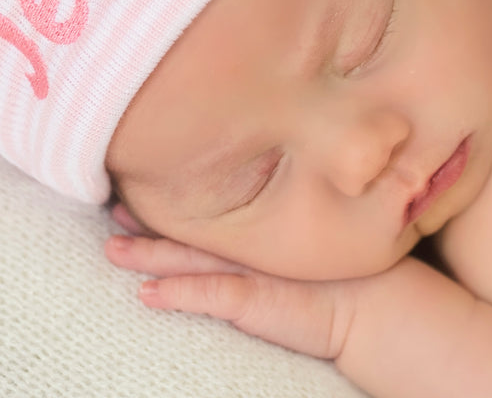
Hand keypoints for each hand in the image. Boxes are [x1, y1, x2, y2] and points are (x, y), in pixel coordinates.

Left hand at [105, 207, 361, 359]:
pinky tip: (146, 295)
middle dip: (147, 222)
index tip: (142, 189)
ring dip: (147, 254)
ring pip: (186, 259)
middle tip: (111, 207)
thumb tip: (268, 219)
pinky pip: (207, 295)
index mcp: (262, 230)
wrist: (380, 302)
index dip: (173, 204)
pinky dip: (176, 294)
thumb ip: (284, 229)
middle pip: (189, 231)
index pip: (209, 214)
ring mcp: (251, 271)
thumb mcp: (310, 244)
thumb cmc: (352, 273)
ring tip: (112, 248)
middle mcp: (251, 245)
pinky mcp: (255, 300)